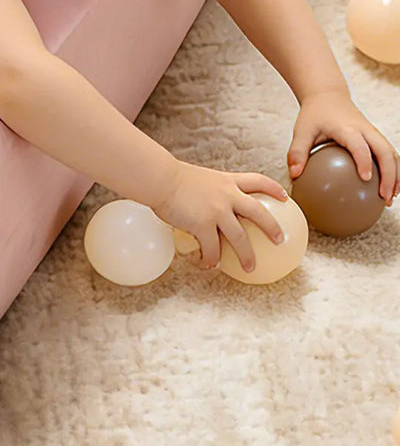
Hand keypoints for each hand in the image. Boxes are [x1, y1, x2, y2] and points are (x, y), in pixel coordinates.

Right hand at [150, 161, 288, 272]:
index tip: (284, 197)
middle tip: (280, 239)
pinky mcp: (203, 225)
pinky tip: (208, 266)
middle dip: (272, 227)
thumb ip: (208, 190)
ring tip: (250, 268)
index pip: (257, 181)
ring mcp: (217, 211)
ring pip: (240, 238)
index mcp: (226, 181)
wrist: (159, 179)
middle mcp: (227, 195)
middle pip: (258, 213)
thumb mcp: (198, 178)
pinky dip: (211, 259)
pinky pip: (212, 248)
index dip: (273, 189)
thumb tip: (204, 204)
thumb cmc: (170, 177)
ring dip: (246, 255)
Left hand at [287, 90, 398, 204]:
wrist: (328, 96)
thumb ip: (298, 151)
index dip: (364, 161)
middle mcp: (366, 130)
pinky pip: (390, 155)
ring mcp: (374, 134)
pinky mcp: (377, 138)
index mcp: (347, 128)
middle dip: (389, 175)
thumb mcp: (302, 130)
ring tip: (390, 198)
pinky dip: (393, 172)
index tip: (366, 178)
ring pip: (392, 155)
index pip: (360, 145)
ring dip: (396, 176)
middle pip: (385, 152)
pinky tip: (388, 188)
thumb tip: (295, 175)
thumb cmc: (315, 114)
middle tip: (384, 197)